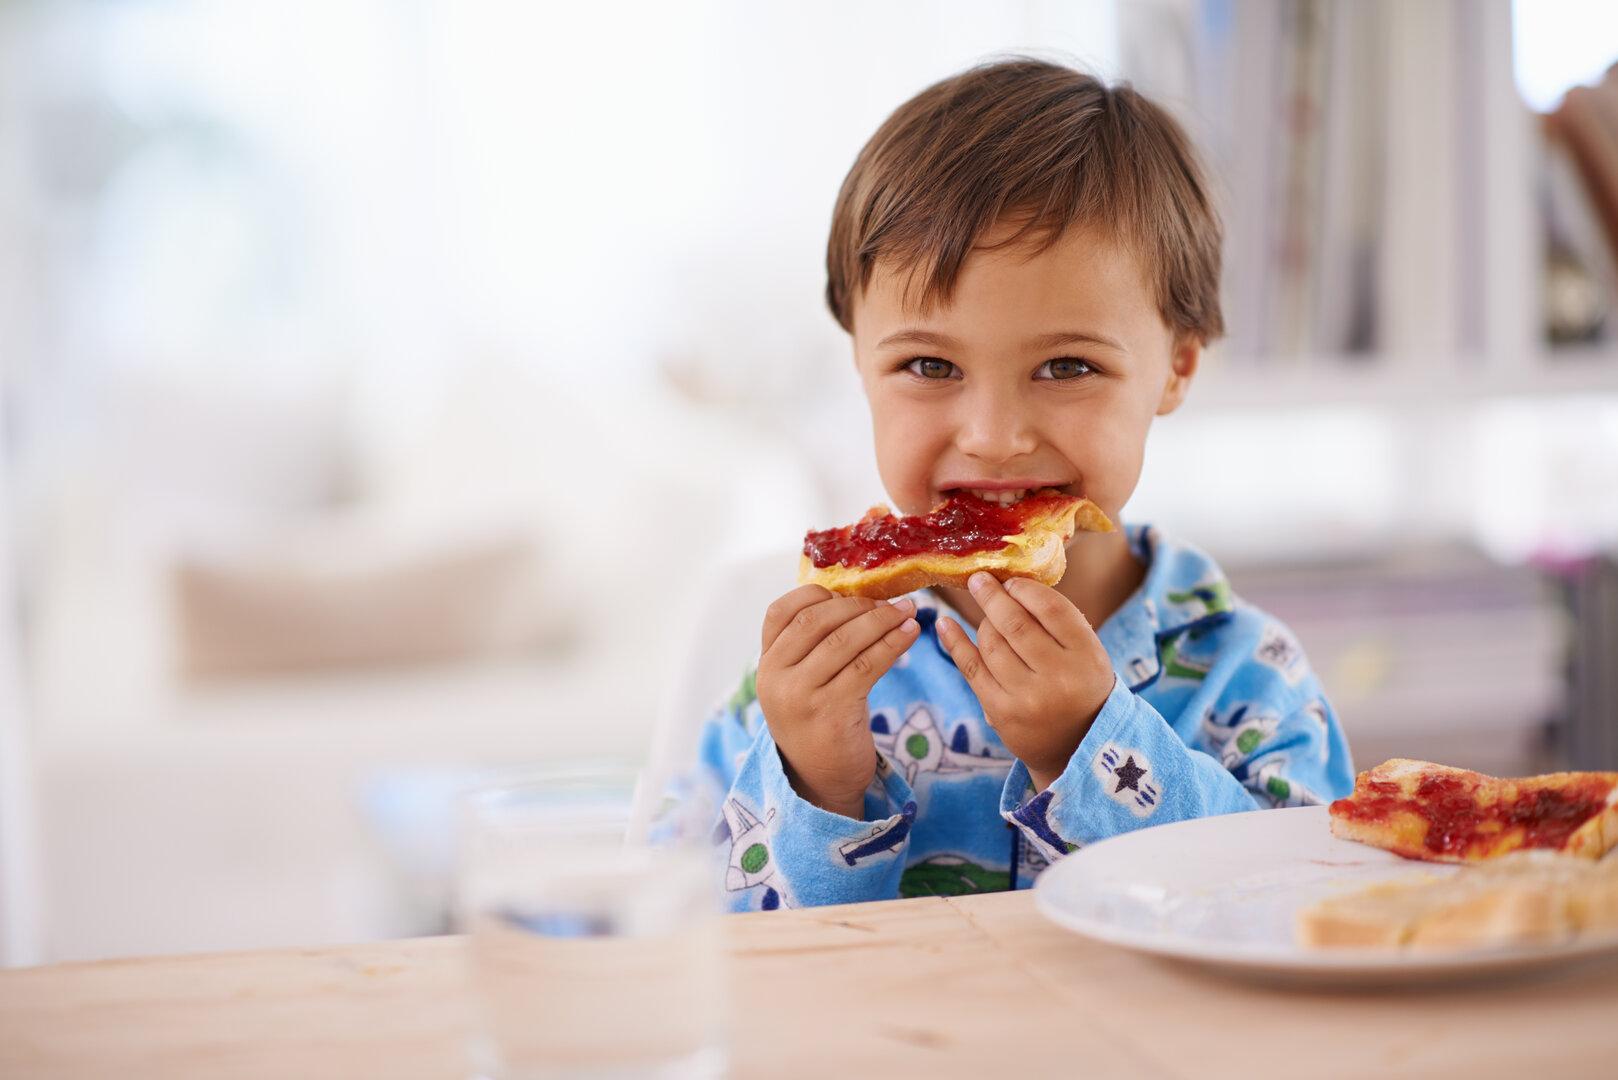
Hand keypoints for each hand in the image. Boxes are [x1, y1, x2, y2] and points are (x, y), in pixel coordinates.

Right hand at [756, 585, 920, 817]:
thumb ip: (811, 646)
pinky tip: (910, 634)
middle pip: (816, 621)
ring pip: (844, 640)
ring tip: (908, 612)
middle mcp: (775, 677)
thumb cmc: (818, 722)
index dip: (818, 594)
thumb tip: (853, 596)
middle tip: (891, 602)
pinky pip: (867, 665)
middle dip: (858, 605)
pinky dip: (893, 643)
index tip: (851, 592)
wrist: (821, 781)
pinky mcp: (832, 712)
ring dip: (882, 620)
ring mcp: (801, 695)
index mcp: (766, 664)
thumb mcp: (800, 683)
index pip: (781, 611)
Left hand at [937, 573, 1113, 791]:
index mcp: (1087, 657)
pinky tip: (945, 624)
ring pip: (991, 643)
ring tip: (985, 613)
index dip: (1026, 590)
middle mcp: (1058, 677)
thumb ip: (1060, 624)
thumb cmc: (1081, 689)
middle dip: (992, 597)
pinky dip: (955, 642)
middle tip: (978, 579)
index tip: (1011, 582)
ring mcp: (1027, 697)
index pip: (1052, 609)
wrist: (1077, 750)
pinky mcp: (1001, 712)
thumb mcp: (1088, 656)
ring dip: (983, 622)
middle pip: (1016, 623)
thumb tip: (1012, 584)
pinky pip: (971, 668)